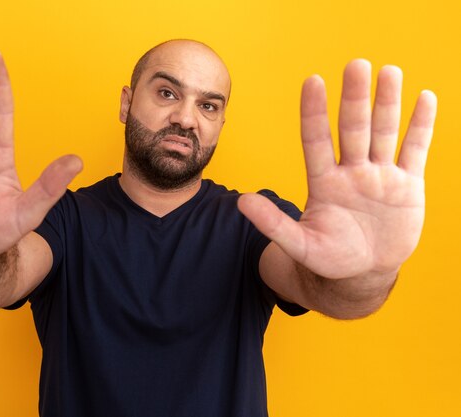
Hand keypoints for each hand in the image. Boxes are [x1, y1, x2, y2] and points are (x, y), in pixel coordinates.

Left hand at [238, 59, 436, 278]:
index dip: (314, 113)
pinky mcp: (407, 185)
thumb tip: (241, 202)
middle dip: (355, 99)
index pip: (316, 140)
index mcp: (323, 183)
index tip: (313, 82)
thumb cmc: (330, 258)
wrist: (364, 272)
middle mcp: (351, 172)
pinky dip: (421, 126)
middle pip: (353, 129)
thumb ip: (273, 224)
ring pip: (384, 132)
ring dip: (387, 103)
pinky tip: (424, 99)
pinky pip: (415, 150)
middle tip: (356, 65)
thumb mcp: (300, 245)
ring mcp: (379, 175)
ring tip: (389, 72)